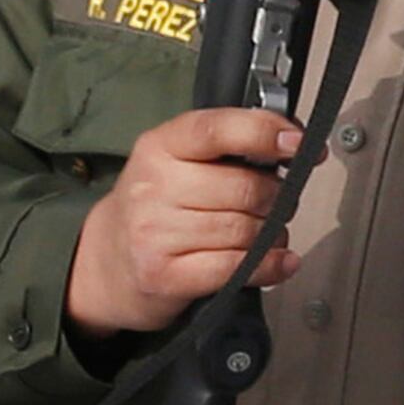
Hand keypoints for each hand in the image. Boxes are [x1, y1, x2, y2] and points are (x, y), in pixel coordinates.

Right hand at [67, 108, 306, 335]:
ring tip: (267, 233)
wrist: (104, 262)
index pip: (217, 129)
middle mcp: (154, 186)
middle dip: (278, 197)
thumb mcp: (176, 162)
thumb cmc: (155, 209)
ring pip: (246, 229)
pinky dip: (269, 265)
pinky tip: (279, 261)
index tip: (299, 143)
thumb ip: (226, 148)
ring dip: (272, 234)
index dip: (266, 132)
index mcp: (159, 147)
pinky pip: (236, 267)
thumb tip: (293, 143)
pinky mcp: (164, 275)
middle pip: (246, 187)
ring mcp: (155, 233)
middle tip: (278, 203)